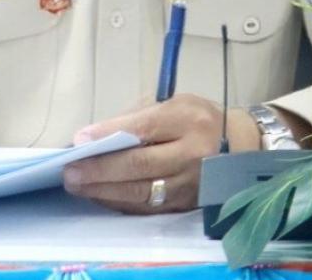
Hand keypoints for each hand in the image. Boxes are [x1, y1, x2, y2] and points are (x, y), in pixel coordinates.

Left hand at [63, 94, 259, 213]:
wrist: (241, 147)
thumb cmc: (199, 118)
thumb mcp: (174, 103)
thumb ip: (139, 116)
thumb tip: (97, 133)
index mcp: (188, 120)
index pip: (143, 127)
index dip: (109, 133)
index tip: (80, 138)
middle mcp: (192, 154)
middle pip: (140, 165)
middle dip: (100, 169)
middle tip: (70, 170)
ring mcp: (190, 184)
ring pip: (142, 192)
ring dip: (104, 190)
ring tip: (78, 185)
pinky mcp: (187, 206)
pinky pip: (149, 208)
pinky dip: (120, 202)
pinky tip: (100, 195)